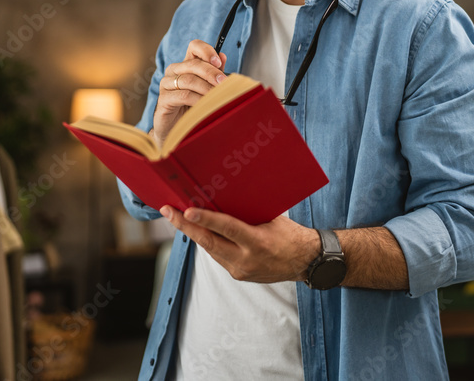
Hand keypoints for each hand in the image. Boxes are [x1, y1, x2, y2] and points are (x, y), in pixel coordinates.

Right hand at [152, 40, 228, 146]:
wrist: (177, 129)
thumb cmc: (193, 107)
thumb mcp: (207, 89)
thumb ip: (214, 73)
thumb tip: (223, 56)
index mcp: (186, 65)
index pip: (194, 46)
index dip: (206, 50)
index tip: (219, 62)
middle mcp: (174, 71)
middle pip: (193, 63)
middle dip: (211, 72)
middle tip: (224, 82)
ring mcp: (167, 84)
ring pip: (189, 80)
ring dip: (206, 88)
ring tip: (218, 95)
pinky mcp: (163, 99)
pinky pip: (183, 95)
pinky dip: (197, 99)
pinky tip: (206, 104)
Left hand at [160, 206, 320, 283]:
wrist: (305, 262)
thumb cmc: (290, 234)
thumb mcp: (272, 219)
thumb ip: (248, 213)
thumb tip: (224, 197)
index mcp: (258, 242)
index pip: (226, 229)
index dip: (205, 219)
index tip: (186, 210)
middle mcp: (246, 260)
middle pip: (209, 242)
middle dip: (185, 226)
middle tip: (168, 211)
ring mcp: (241, 271)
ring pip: (210, 249)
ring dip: (193, 233)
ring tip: (177, 217)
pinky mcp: (238, 275)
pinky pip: (217, 256)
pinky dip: (208, 242)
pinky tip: (197, 230)